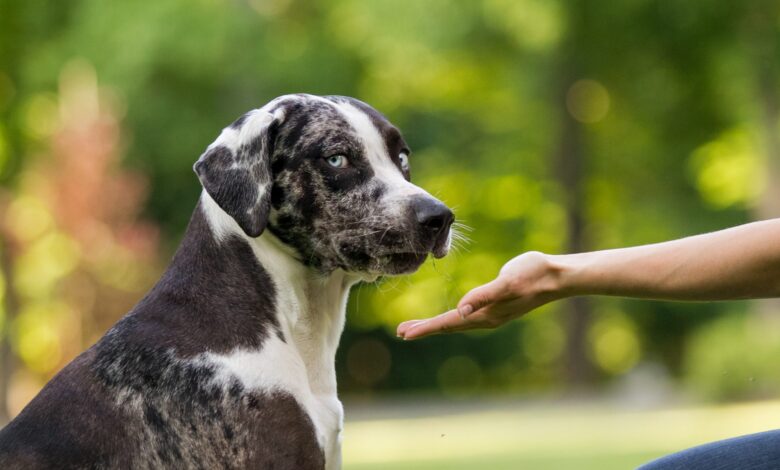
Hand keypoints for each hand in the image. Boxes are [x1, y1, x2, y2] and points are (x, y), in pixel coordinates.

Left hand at [396, 251, 563, 339]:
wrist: (558, 276)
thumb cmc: (533, 275)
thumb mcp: (507, 282)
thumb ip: (483, 296)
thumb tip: (460, 310)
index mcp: (485, 315)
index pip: (448, 323)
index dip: (425, 327)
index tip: (403, 333)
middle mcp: (486, 318)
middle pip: (449, 326)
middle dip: (425, 328)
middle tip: (400, 332)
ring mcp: (492, 314)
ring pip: (457, 322)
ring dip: (436, 324)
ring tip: (418, 325)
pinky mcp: (498, 305)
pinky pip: (468, 314)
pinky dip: (452, 317)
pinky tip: (453, 314)